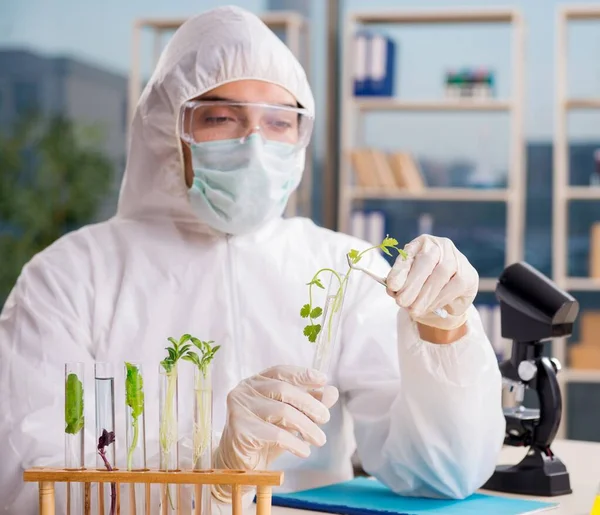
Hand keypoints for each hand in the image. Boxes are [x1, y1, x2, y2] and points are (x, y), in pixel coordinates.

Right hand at [212, 365, 338, 501]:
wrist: (240, 465)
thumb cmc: (265, 436)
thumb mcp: (290, 418)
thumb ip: (309, 403)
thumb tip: (332, 392)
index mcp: (256, 381)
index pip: (281, 371)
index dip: (303, 374)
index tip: (323, 379)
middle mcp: (245, 389)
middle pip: (283, 389)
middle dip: (309, 403)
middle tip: (326, 418)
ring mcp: (239, 407)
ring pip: (281, 411)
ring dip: (306, 426)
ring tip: (320, 440)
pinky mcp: (239, 428)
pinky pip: (274, 433)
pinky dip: (294, 442)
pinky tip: (304, 451)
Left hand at [386, 235, 477, 330]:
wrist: (447, 298)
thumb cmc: (423, 286)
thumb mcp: (408, 283)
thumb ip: (401, 283)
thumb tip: (393, 289)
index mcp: (421, 243)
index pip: (409, 253)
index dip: (400, 270)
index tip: (392, 286)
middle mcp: (440, 245)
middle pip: (427, 260)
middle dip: (412, 284)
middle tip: (401, 302)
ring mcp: (457, 258)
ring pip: (441, 273)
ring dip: (425, 295)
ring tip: (414, 310)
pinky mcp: (469, 274)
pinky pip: (454, 285)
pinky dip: (440, 298)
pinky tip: (430, 306)